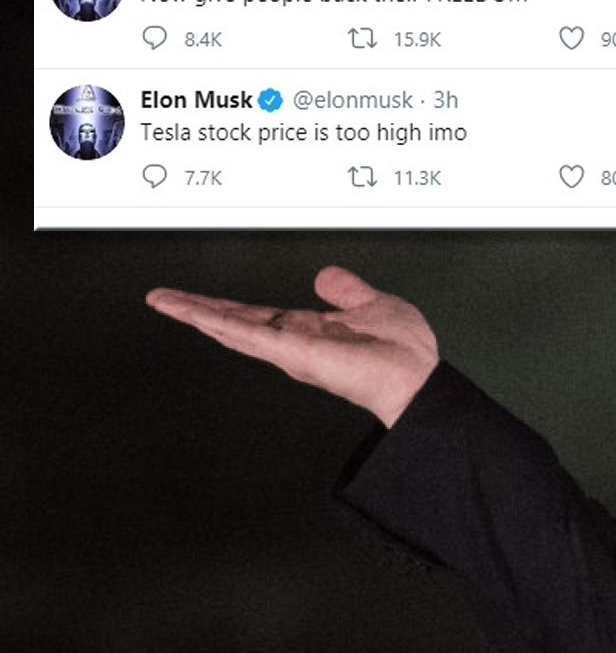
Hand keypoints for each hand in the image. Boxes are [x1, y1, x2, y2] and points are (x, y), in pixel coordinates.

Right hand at [146, 266, 438, 427]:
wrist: (416, 377)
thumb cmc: (404, 352)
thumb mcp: (373, 305)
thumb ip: (347, 291)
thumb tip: (326, 276)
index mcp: (309, 330)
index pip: (257, 316)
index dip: (226, 306)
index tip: (197, 299)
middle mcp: (293, 342)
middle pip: (234, 322)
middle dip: (197, 310)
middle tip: (161, 298)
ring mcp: (290, 349)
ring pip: (233, 328)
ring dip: (197, 313)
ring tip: (164, 302)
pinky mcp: (293, 353)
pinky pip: (251, 334)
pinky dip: (222, 323)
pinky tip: (197, 314)